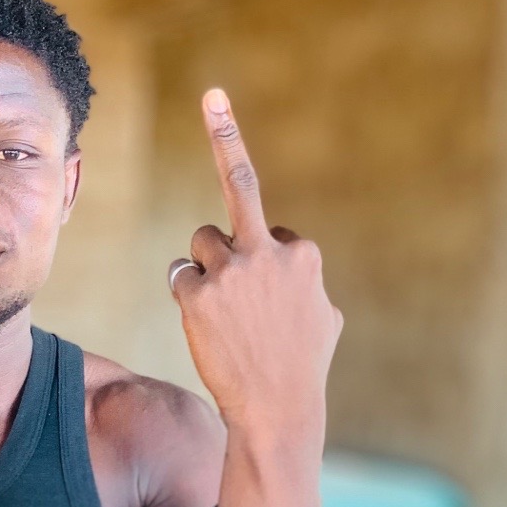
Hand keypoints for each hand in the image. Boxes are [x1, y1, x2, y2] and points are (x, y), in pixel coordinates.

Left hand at [169, 90, 341, 441]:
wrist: (277, 410)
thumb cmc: (303, 365)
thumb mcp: (325, 316)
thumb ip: (309, 283)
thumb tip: (304, 273)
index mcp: (304, 252)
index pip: (272, 231)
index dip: (265, 261)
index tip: (271, 285)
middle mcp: (270, 252)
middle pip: (238, 189)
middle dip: (225, 136)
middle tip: (213, 96)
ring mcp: (233, 271)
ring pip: (201, 241)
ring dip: (204, 267)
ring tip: (223, 314)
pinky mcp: (199, 294)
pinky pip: (182, 275)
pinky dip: (188, 294)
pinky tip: (205, 325)